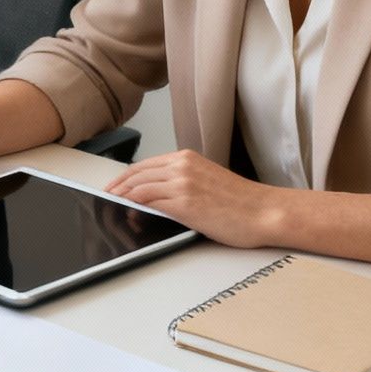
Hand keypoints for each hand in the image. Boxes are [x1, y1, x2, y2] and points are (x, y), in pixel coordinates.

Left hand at [103, 149, 290, 247]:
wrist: (265, 212)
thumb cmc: (242, 202)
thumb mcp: (206, 181)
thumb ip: (181, 182)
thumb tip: (156, 194)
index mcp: (187, 158)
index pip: (144, 165)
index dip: (124, 177)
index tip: (113, 186)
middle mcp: (182, 166)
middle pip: (136, 174)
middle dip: (117, 186)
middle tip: (105, 197)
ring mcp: (182, 183)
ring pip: (139, 187)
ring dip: (121, 198)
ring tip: (111, 207)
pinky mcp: (184, 203)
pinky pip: (149, 202)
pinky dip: (134, 207)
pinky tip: (127, 213)